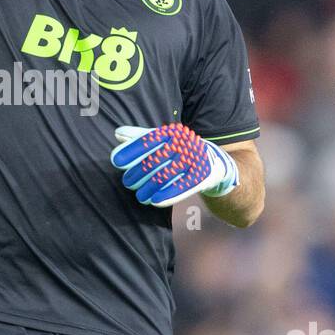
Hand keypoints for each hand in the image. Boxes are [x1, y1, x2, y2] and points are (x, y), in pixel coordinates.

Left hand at [110, 122, 239, 207]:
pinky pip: (183, 186)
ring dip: (150, 187)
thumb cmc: (184, 151)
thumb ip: (142, 137)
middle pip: (156, 159)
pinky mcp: (204, 176)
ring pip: (167, 175)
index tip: (115, 160)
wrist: (218, 164)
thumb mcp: (166, 141)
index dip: (131, 150)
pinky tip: (155, 201)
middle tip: (127, 182)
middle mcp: (185, 144)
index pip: (149, 140)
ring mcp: (196, 159)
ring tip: (139, 195)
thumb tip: (117, 133)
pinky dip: (168, 194)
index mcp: (174, 133)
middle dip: (139, 172)